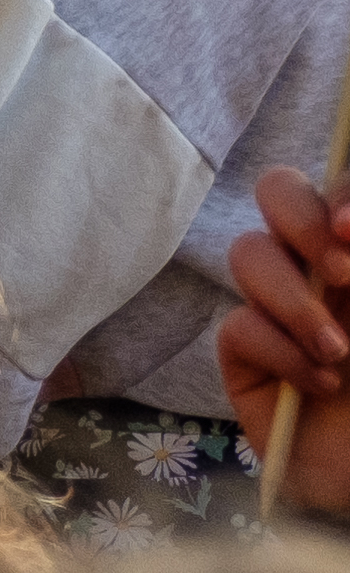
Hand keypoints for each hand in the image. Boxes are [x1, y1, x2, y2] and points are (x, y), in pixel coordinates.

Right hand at [221, 170, 349, 510]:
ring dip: (294, 302)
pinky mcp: (245, 359)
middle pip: (279, 192)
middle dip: (300, 219)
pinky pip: (237, 327)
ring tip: (340, 354)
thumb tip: (347, 225)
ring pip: (248, 254)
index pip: (338, 189)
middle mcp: (322, 272)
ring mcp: (280, 310)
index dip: (342, 190)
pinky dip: (280, 354)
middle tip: (342, 273)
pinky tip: (321, 386)